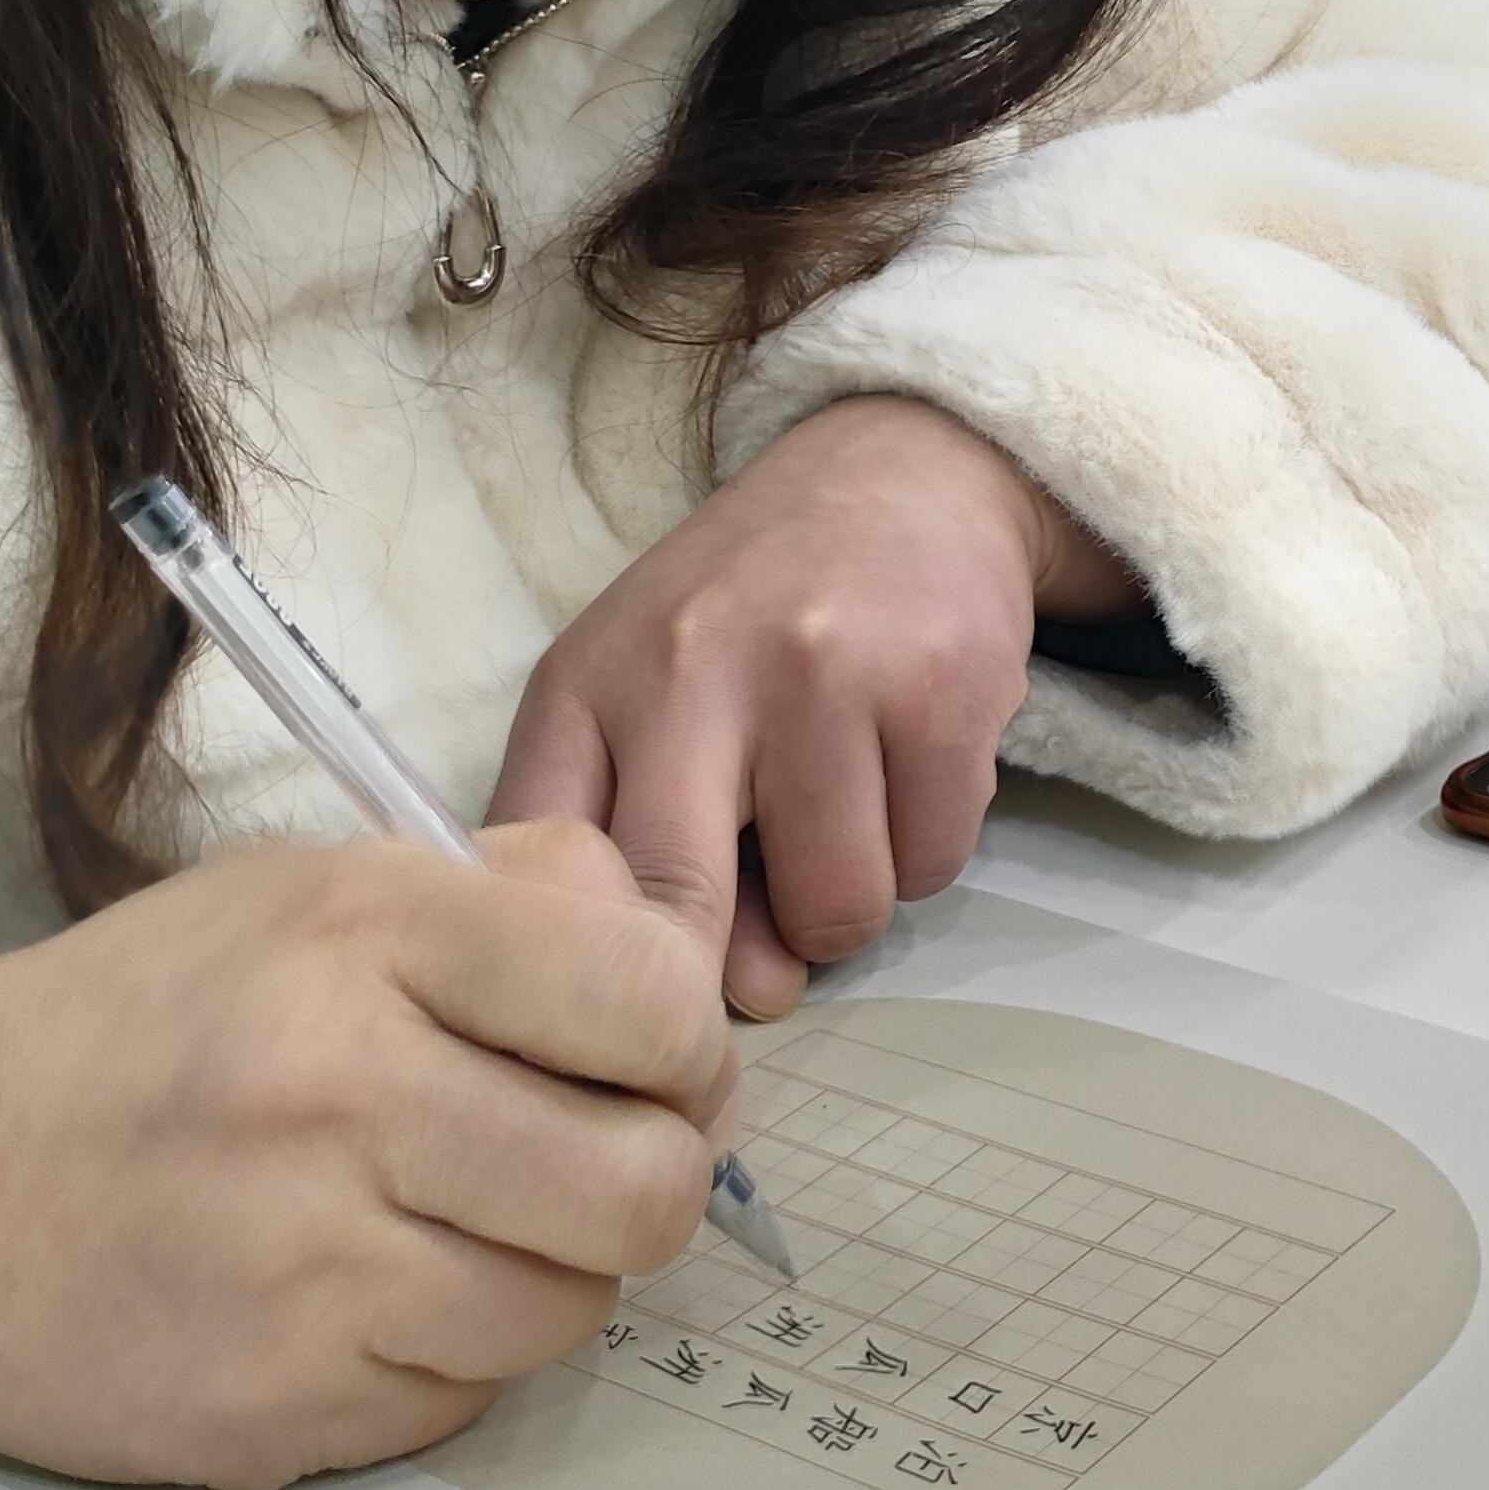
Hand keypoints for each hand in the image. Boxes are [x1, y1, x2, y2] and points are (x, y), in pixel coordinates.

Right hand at [0, 820, 733, 1489]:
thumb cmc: (139, 1028)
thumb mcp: (311, 889)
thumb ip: (511, 898)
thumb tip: (681, 962)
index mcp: (366, 931)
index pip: (652, 1000)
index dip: (688, 1047)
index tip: (653, 1062)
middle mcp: (341, 1089)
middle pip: (646, 1188)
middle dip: (651, 1182)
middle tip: (589, 1164)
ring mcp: (306, 1263)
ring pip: (571, 1311)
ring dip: (545, 1276)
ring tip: (450, 1225)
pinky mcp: (275, 1404)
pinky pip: (466, 1399)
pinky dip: (446, 1356)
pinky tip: (359, 1296)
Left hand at [494, 394, 1140, 1018]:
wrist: (896, 473)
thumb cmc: (747, 616)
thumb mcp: (640, 699)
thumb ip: (646, 850)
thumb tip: (742, 997)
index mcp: (586, 683)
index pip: (548, 873)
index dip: (581, 980)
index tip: (622, 1016)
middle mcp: (688, 665)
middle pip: (678, 906)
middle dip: (719, 976)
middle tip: (751, 974)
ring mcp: (819, 671)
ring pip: (833, 910)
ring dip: (845, 902)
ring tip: (839, 818)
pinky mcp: (940, 684)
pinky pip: (933, 861)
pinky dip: (926, 847)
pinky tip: (907, 772)